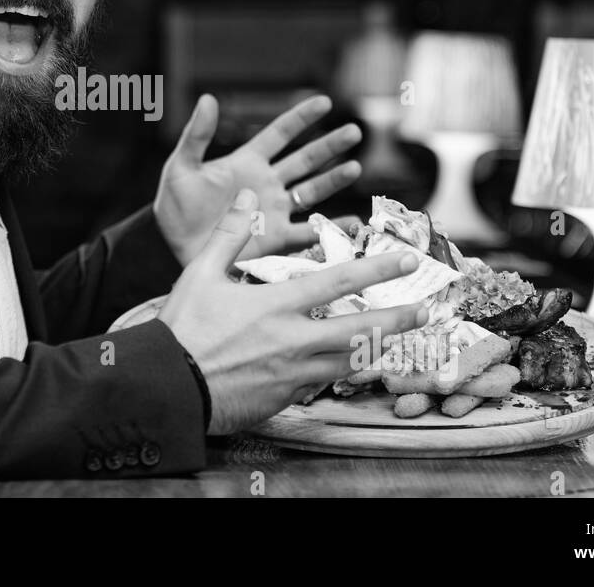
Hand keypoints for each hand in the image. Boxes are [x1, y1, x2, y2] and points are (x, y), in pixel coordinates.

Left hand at [153, 94, 361, 266]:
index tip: (324, 101)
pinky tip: (353, 223)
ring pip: (312, 191)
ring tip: (355, 168)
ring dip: (334, 180)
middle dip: (329, 145)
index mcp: (247, 162)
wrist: (175, 250)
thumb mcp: (181, 168)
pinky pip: (309, 232)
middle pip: (305, 160)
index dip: (301, 118)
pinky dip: (331, 228)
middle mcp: (266, 184)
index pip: (279, 134)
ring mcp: (274, 211)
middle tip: (355, 131)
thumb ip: (196, 136)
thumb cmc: (175, 208)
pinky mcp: (276, 239)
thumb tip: (206, 98)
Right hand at [157, 189, 426, 435]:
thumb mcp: (199, 274)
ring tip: (403, 340)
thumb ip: (229, 234)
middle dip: (398, 319)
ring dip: (380, 349)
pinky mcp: (285, 398)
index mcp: (274, 305)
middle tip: (426, 310)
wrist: (167, 387)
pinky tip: (353, 366)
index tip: (404, 258)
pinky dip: (341, 373)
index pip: (337, 283)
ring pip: (350, 362)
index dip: (375, 268)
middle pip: (360, 330)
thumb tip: (246, 196)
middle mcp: (292, 340)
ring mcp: (292, 373)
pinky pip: (323, 384)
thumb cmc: (182, 328)